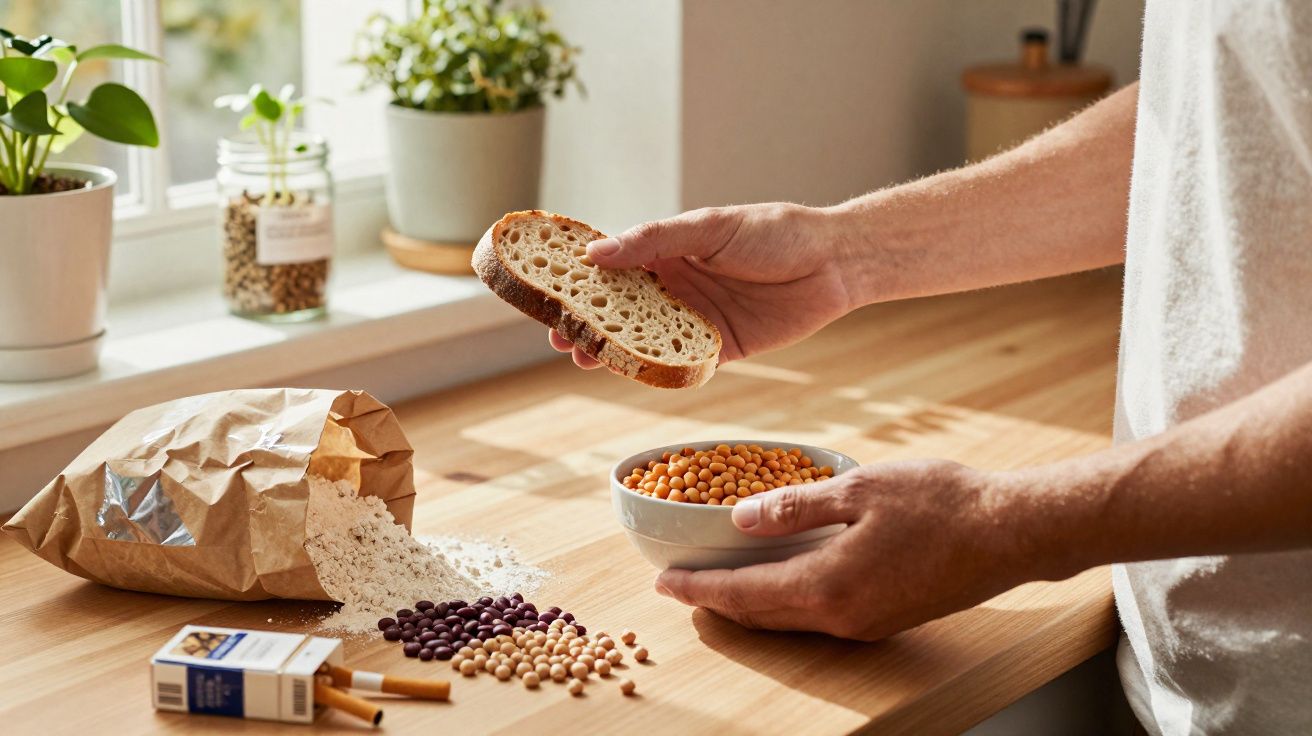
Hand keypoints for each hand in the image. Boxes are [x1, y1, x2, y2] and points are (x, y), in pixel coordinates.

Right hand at [549, 203, 854, 368]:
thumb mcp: (710, 227)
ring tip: (584, 359)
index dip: (580, 280)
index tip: (547, 291)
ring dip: (615, 349)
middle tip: (559, 336)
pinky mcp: (722, 348)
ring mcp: (697, 317)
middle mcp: (677, 284)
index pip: (613, 265)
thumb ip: (655, 239)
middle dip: (589, 322)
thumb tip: (596, 253)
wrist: (834, 263)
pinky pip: (682, 362)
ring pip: (646, 338)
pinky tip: (633, 374)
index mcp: (669, 249)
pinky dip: (657, 369)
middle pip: (622, 307)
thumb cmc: (775, 232)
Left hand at [654, 460, 1042, 640]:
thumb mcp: (859, 489)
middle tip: (681, 586)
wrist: (1012, 534)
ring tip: (719, 585)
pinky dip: (786, 602)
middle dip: (716, 601)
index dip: (699, 588)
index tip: (663, 583)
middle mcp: (842, 618)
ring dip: (751, 604)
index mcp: (827, 587)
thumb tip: (740, 519)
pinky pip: (819, 617)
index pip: (744, 593)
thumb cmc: (942, 504)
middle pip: (761, 616)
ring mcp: (867, 624)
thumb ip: (795, 508)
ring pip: (790, 620)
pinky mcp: (887, 618)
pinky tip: (781, 580)